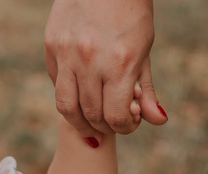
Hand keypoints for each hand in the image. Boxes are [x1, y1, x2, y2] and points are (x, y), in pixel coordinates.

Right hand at [44, 0, 166, 136]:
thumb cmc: (129, 13)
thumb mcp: (143, 48)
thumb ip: (146, 88)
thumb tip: (157, 121)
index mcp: (120, 62)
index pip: (116, 116)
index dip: (124, 127)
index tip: (128, 123)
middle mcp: (90, 60)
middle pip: (91, 115)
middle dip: (104, 125)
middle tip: (110, 123)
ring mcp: (66, 53)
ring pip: (66, 107)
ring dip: (80, 120)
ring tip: (91, 120)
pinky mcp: (50, 46)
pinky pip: (57, 84)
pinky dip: (70, 94)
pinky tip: (81, 90)